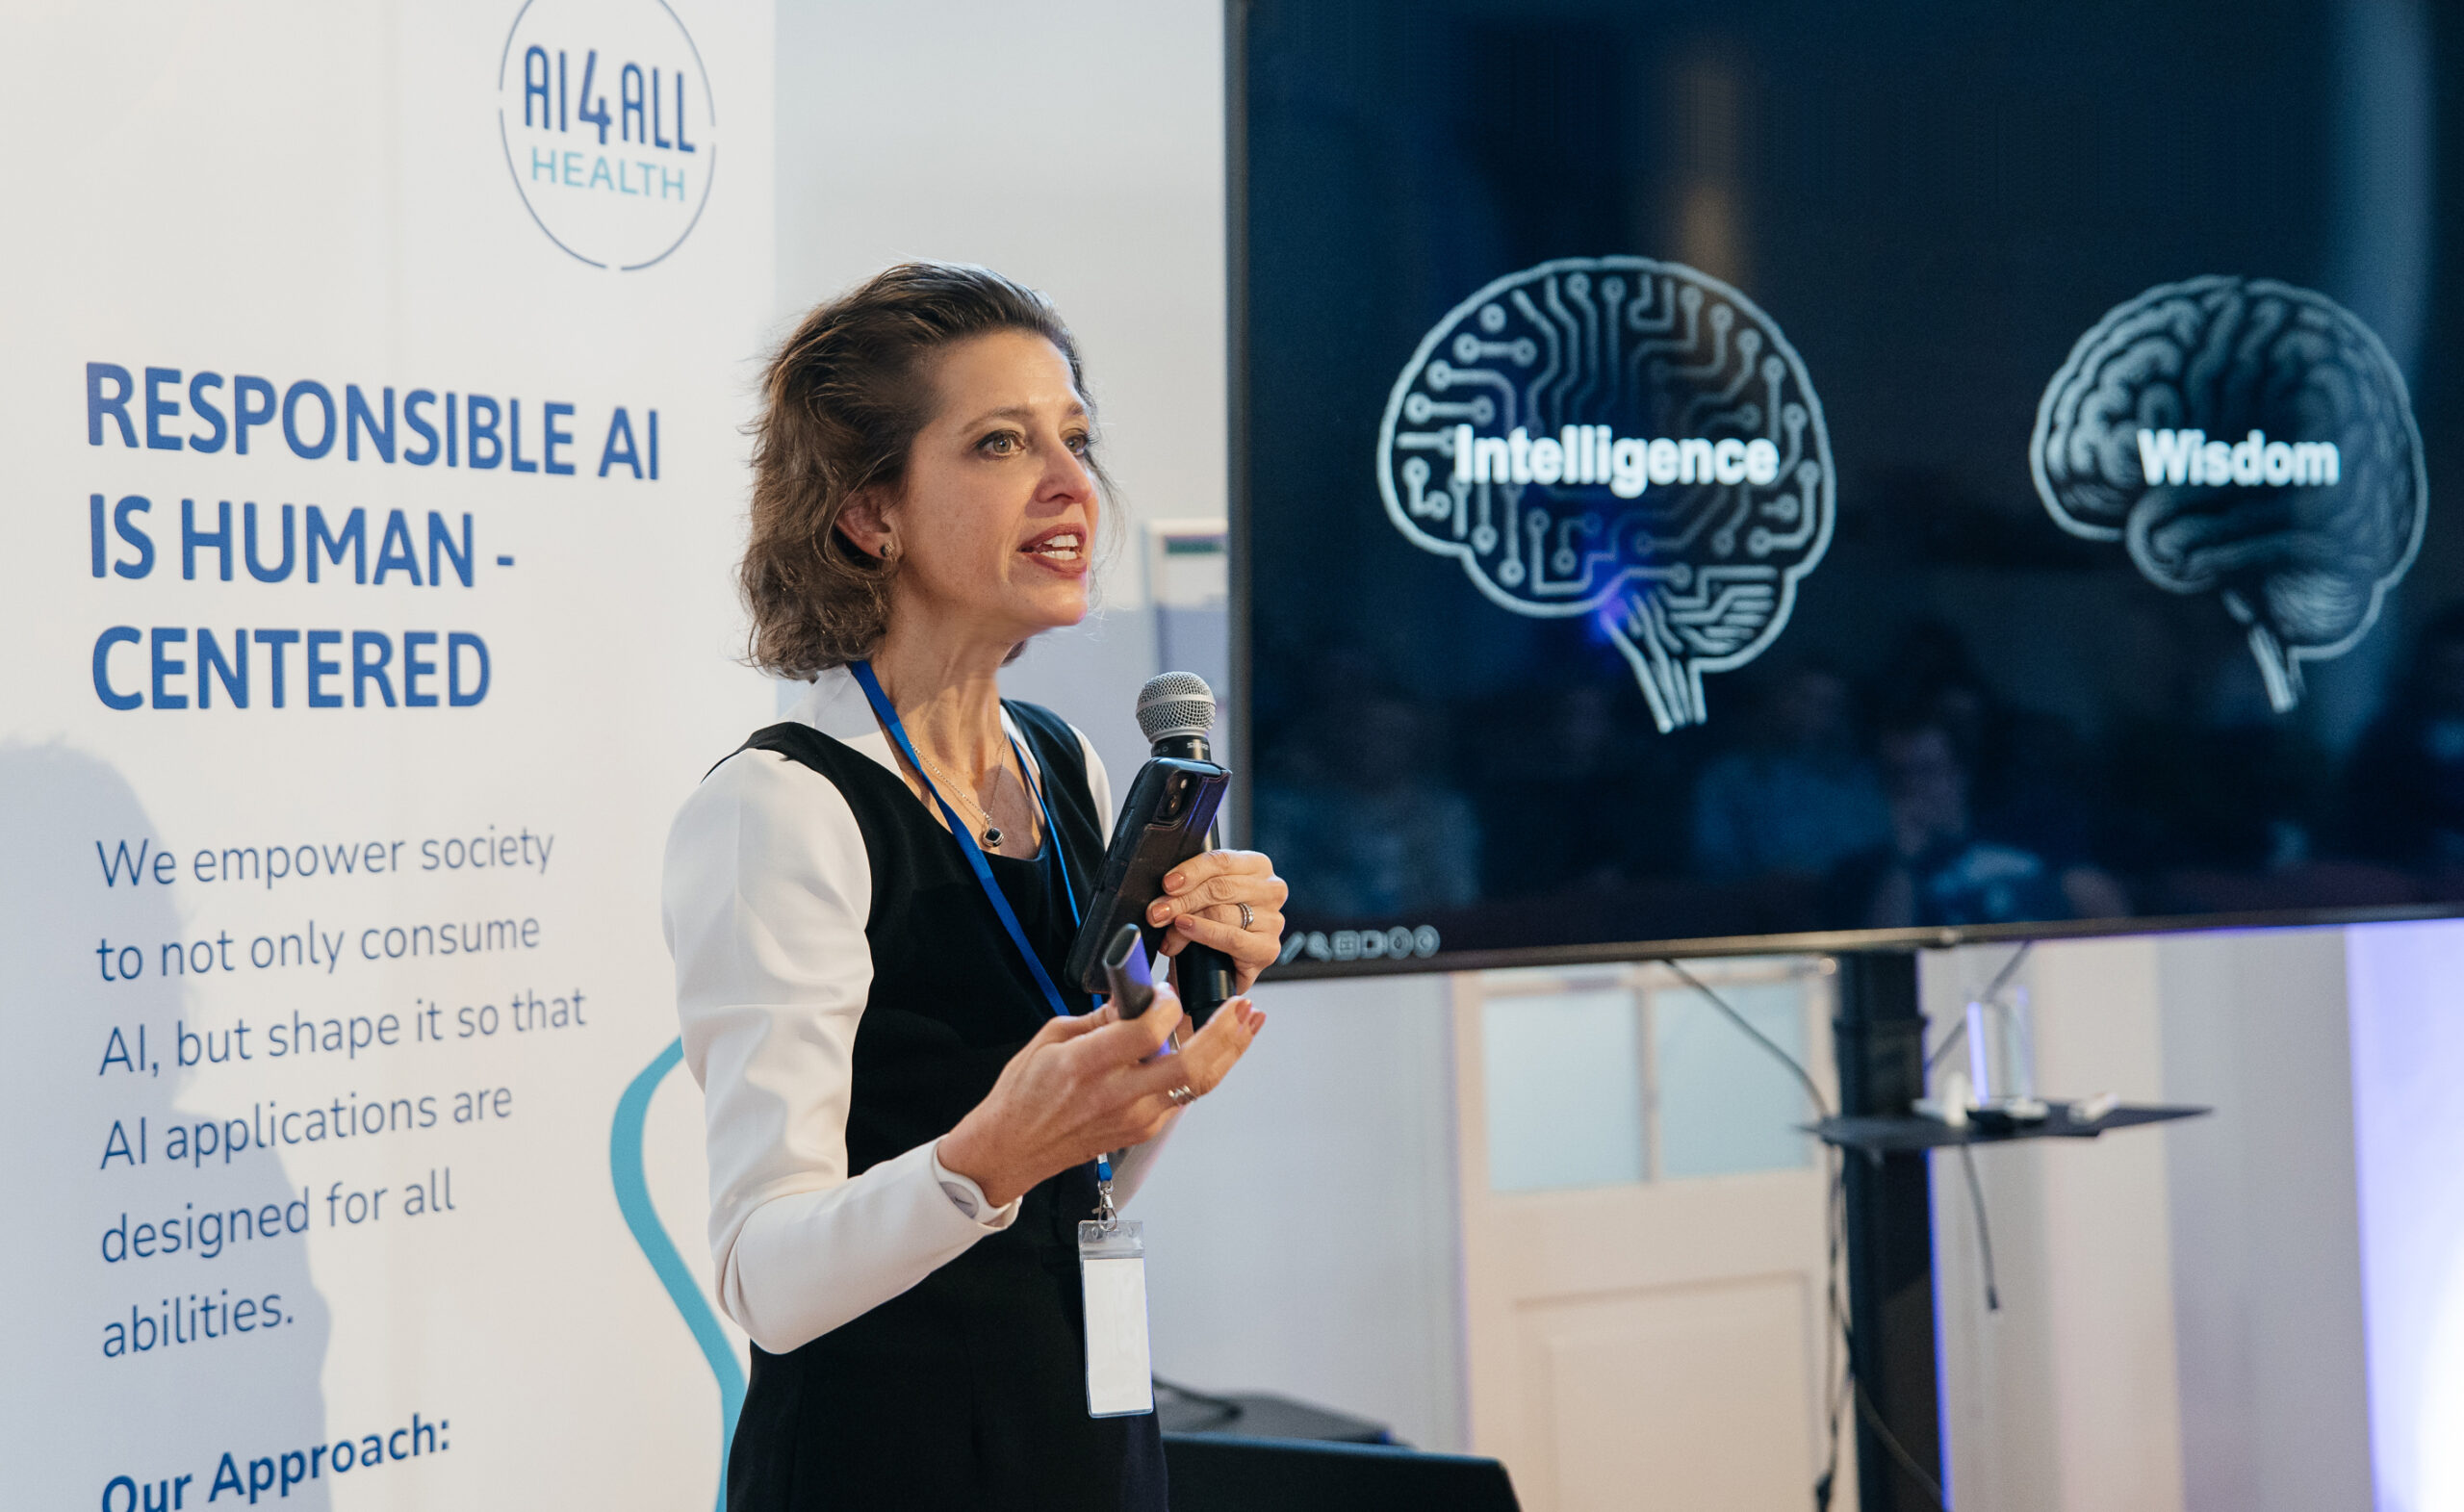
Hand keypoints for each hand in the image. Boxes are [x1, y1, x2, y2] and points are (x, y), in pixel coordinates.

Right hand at [936, 984, 1264, 1207]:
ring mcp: (1135, 1119)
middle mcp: (1118, 1096)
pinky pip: (1184, 1097)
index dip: (1167, 1006)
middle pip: (1190, 1065)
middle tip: (1242, 1005)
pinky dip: (1205, 1070)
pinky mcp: (1142, 1131)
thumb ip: (1099, 1019)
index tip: (1166, 991)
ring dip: (1230, 1052)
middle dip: (1225, 1032)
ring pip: (1198, 1085)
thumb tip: (1134, 1000)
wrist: (1012, 1149)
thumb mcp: (1049, 1039)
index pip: (1146, 1033)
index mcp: (1087, 1066)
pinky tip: (1217, 1049)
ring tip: (1248, 1024)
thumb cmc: (1023, 1095)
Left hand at [1146, 849, 1288, 993]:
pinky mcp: (1268, 949)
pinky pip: (1232, 938)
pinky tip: (1187, 931)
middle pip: (1220, 887)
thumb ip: (1190, 886)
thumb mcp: (1202, 895)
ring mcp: (1273, 921)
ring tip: (1166, 927)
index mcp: (1257, 867)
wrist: (1214, 970)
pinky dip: (1205, 933)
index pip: (1222, 861)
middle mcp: (1271, 890)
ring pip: (1222, 912)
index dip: (1192, 871)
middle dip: (1182, 900)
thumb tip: (1166, 891)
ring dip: (1186, 919)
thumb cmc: (1209, 924)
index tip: (1167, 884)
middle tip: (1157, 911)